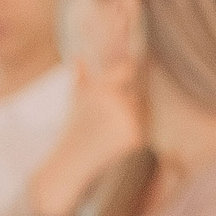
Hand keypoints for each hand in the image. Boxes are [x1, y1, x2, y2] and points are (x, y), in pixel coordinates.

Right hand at [27, 52, 145, 215]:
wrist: (73, 158)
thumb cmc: (74, 125)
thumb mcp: (76, 98)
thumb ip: (81, 76)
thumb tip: (79, 57)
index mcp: (102, 87)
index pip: (127, 70)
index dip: (128, 71)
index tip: (130, 70)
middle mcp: (116, 100)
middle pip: (134, 96)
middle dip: (124, 105)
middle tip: (104, 120)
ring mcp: (128, 119)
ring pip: (140, 112)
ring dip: (129, 120)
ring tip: (106, 131)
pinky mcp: (136, 137)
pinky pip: (142, 130)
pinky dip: (131, 136)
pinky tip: (113, 142)